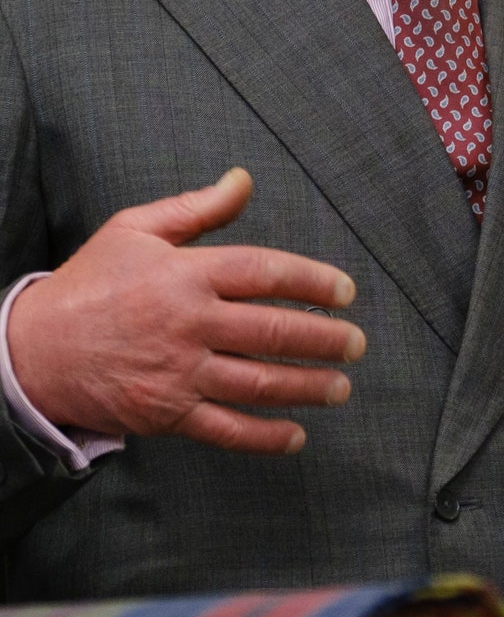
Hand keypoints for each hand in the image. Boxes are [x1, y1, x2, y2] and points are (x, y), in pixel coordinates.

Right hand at [7, 168, 364, 455]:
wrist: (33, 350)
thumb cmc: (89, 284)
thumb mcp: (135, 230)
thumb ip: (196, 208)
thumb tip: (243, 180)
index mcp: (185, 274)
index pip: (264, 273)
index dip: (312, 281)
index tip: (345, 292)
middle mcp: (187, 323)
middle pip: (271, 330)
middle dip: (324, 338)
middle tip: (356, 343)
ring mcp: (178, 372)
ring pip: (257, 382)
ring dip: (307, 386)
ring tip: (340, 386)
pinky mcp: (166, 414)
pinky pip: (225, 429)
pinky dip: (264, 436)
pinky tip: (296, 435)